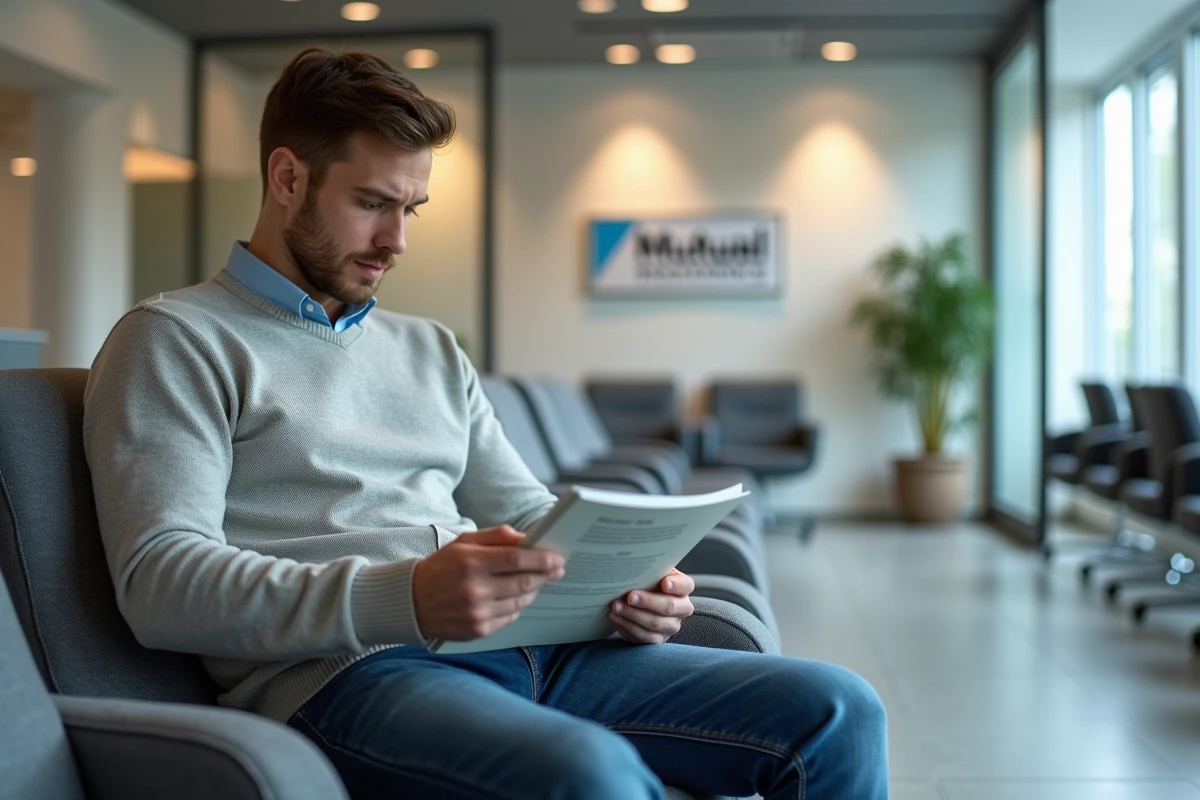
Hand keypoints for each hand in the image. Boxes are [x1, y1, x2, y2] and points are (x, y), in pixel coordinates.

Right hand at [412, 525, 564, 641]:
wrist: (411, 602)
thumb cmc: (442, 567)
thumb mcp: (463, 542)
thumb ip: (496, 536)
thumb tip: (527, 539)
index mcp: (471, 562)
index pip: (516, 559)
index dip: (541, 559)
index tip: (557, 558)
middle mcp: (474, 589)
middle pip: (523, 582)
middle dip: (545, 575)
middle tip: (557, 569)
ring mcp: (477, 613)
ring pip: (520, 601)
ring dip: (534, 590)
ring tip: (538, 581)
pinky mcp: (478, 630)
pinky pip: (510, 617)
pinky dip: (518, 606)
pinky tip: (517, 597)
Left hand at [608, 568, 694, 644]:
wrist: (642, 601)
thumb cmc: (647, 583)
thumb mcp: (652, 573)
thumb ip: (650, 570)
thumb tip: (633, 565)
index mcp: (683, 589)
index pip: (684, 585)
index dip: (675, 585)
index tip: (664, 583)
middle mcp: (682, 609)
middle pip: (668, 607)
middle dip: (647, 601)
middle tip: (629, 596)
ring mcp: (671, 626)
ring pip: (654, 624)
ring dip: (632, 615)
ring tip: (615, 606)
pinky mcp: (659, 640)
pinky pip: (643, 637)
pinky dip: (626, 627)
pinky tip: (615, 617)